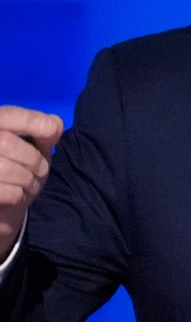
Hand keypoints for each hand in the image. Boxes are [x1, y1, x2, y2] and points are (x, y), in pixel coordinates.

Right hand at [0, 106, 62, 258]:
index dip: (31, 121)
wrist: (4, 205)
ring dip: (28, 179)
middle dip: (33, 159)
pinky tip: (18, 195)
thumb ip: (45, 133)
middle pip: (6, 142)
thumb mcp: (36, 148)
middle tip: (40, 171)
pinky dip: (18, 195)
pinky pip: (3, 191)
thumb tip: (54, 123)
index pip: (8, 115)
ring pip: (4, 168)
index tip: (52, 130)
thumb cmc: (20, 169)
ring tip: (29, 183)